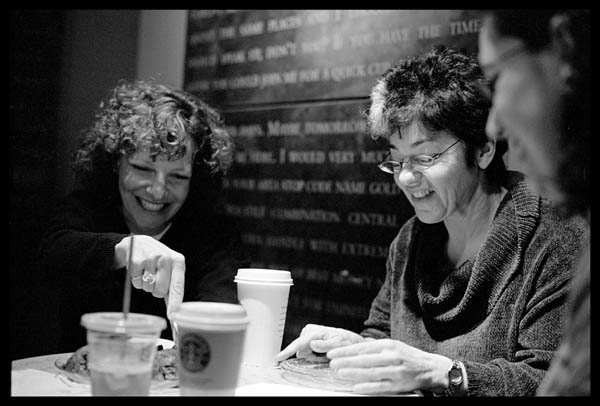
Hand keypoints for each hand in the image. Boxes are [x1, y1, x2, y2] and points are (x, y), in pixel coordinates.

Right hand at [115, 235, 184, 316]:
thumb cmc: (156, 258)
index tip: (173, 315)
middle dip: (155, 290)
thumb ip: (172, 285)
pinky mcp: (136, 260)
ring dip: (145, 284)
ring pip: (148, 288)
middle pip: (160, 291)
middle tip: (153, 279)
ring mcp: (151, 258)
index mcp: (178, 261)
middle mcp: (166, 258)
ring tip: (145, 272)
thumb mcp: (168, 266)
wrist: (136, 241)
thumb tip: (175, 309)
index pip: (177, 286)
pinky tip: (137, 269)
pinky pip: (136, 282)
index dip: (175, 302)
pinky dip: (135, 280)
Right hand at [274, 324, 363, 362]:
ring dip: (311, 356)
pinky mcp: (307, 337)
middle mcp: (309, 330)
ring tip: (323, 354)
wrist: (347, 339)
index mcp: (315, 332)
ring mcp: (307, 333)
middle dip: (309, 357)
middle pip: (300, 351)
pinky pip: (304, 350)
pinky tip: (319, 352)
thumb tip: (312, 344)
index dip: (287, 352)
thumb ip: (325, 345)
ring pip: (302, 352)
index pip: (299, 344)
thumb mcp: (339, 344)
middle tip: (323, 357)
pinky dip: (311, 354)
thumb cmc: (345, 342)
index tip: (278, 358)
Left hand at [327, 339, 450, 393]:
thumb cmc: (407, 357)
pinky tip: (355, 388)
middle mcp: (392, 357)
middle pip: (364, 359)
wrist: (430, 368)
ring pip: (370, 373)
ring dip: (353, 373)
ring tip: (339, 373)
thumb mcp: (392, 346)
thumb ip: (375, 347)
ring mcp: (395, 371)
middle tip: (331, 363)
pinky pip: (380, 387)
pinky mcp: (399, 385)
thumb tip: (354, 348)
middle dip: (346, 361)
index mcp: (388, 345)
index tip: (332, 353)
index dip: (346, 351)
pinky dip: (367, 387)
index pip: (363, 348)